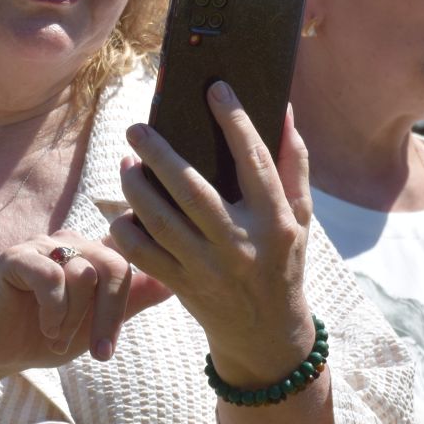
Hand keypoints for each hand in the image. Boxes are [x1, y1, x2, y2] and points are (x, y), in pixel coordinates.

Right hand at [0, 233, 171, 385]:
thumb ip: (132, 300)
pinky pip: (52, 277)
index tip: (140, 307)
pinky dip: (54, 311)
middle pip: (115, 265)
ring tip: (59, 337)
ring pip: (85, 273)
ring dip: (75, 319)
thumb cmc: (46, 335)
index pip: (131, 252)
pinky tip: (45, 327)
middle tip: (101, 353)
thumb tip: (174, 282)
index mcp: (93, 253)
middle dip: (111, 315)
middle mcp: (71, 242)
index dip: (140, 278)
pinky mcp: (16, 257)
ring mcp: (42, 245)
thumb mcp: (98, 323)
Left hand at [109, 83, 314, 387]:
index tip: (215, 89)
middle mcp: (240, 245)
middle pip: (192, 190)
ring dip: (136, 188)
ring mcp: (208, 269)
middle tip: (137, 128)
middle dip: (160, 155)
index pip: (255, 162)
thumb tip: (282, 108)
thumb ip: (292, 163)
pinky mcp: (181, 286)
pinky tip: (123, 210)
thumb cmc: (283, 260)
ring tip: (127, 163)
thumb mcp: (300, 216)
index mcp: (275, 222)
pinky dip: (126, 230)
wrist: (266, 334)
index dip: (235, 122)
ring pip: (159, 221)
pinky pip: (143, 254)